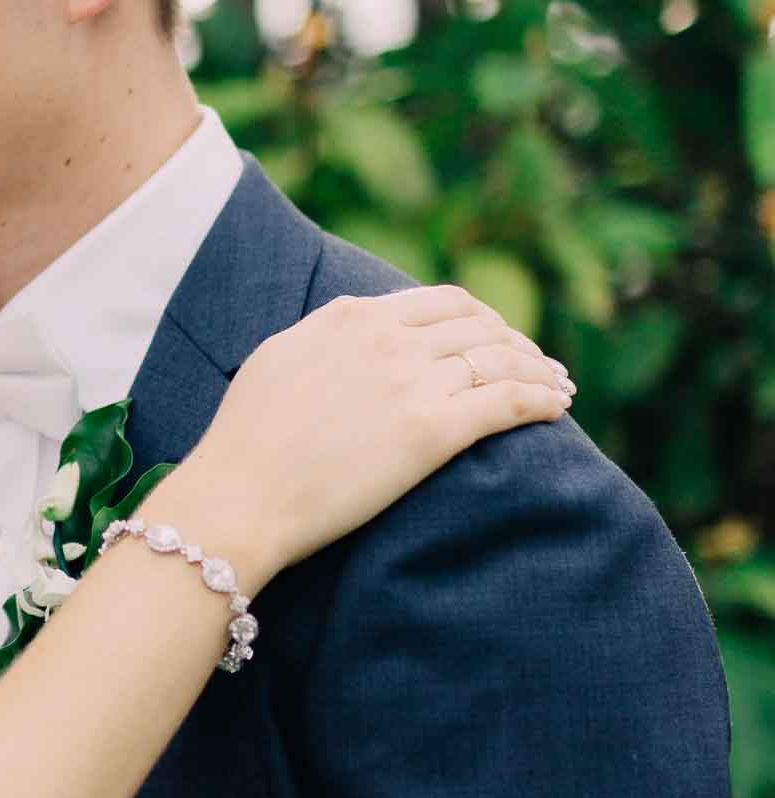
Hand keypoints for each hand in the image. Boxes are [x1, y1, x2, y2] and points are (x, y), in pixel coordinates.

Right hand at [178, 286, 571, 588]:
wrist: (239, 496)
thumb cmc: (245, 444)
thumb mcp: (280, 362)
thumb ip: (326, 342)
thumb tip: (349, 341)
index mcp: (351, 316)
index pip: (439, 302)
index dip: (478, 319)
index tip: (493, 338)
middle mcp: (387, 338)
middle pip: (478, 326)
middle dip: (516, 342)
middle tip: (537, 365)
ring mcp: (412, 381)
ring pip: (501, 359)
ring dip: (539, 370)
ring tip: (558, 387)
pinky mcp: (433, 430)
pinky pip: (508, 402)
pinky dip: (541, 400)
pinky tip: (557, 408)